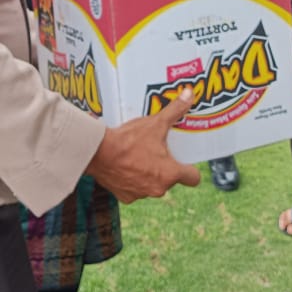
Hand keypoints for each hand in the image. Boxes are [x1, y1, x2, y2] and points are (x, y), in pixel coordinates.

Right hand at [87, 88, 201, 202]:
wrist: (98, 152)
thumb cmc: (129, 140)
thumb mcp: (155, 122)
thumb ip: (175, 110)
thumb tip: (190, 94)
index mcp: (170, 174)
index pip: (192, 178)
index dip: (190, 169)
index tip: (185, 161)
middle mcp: (158, 189)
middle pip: (170, 179)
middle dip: (165, 167)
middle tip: (158, 151)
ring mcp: (141, 194)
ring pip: (151, 184)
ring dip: (148, 174)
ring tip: (139, 156)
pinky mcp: (125, 196)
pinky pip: (134, 189)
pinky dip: (131, 179)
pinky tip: (124, 165)